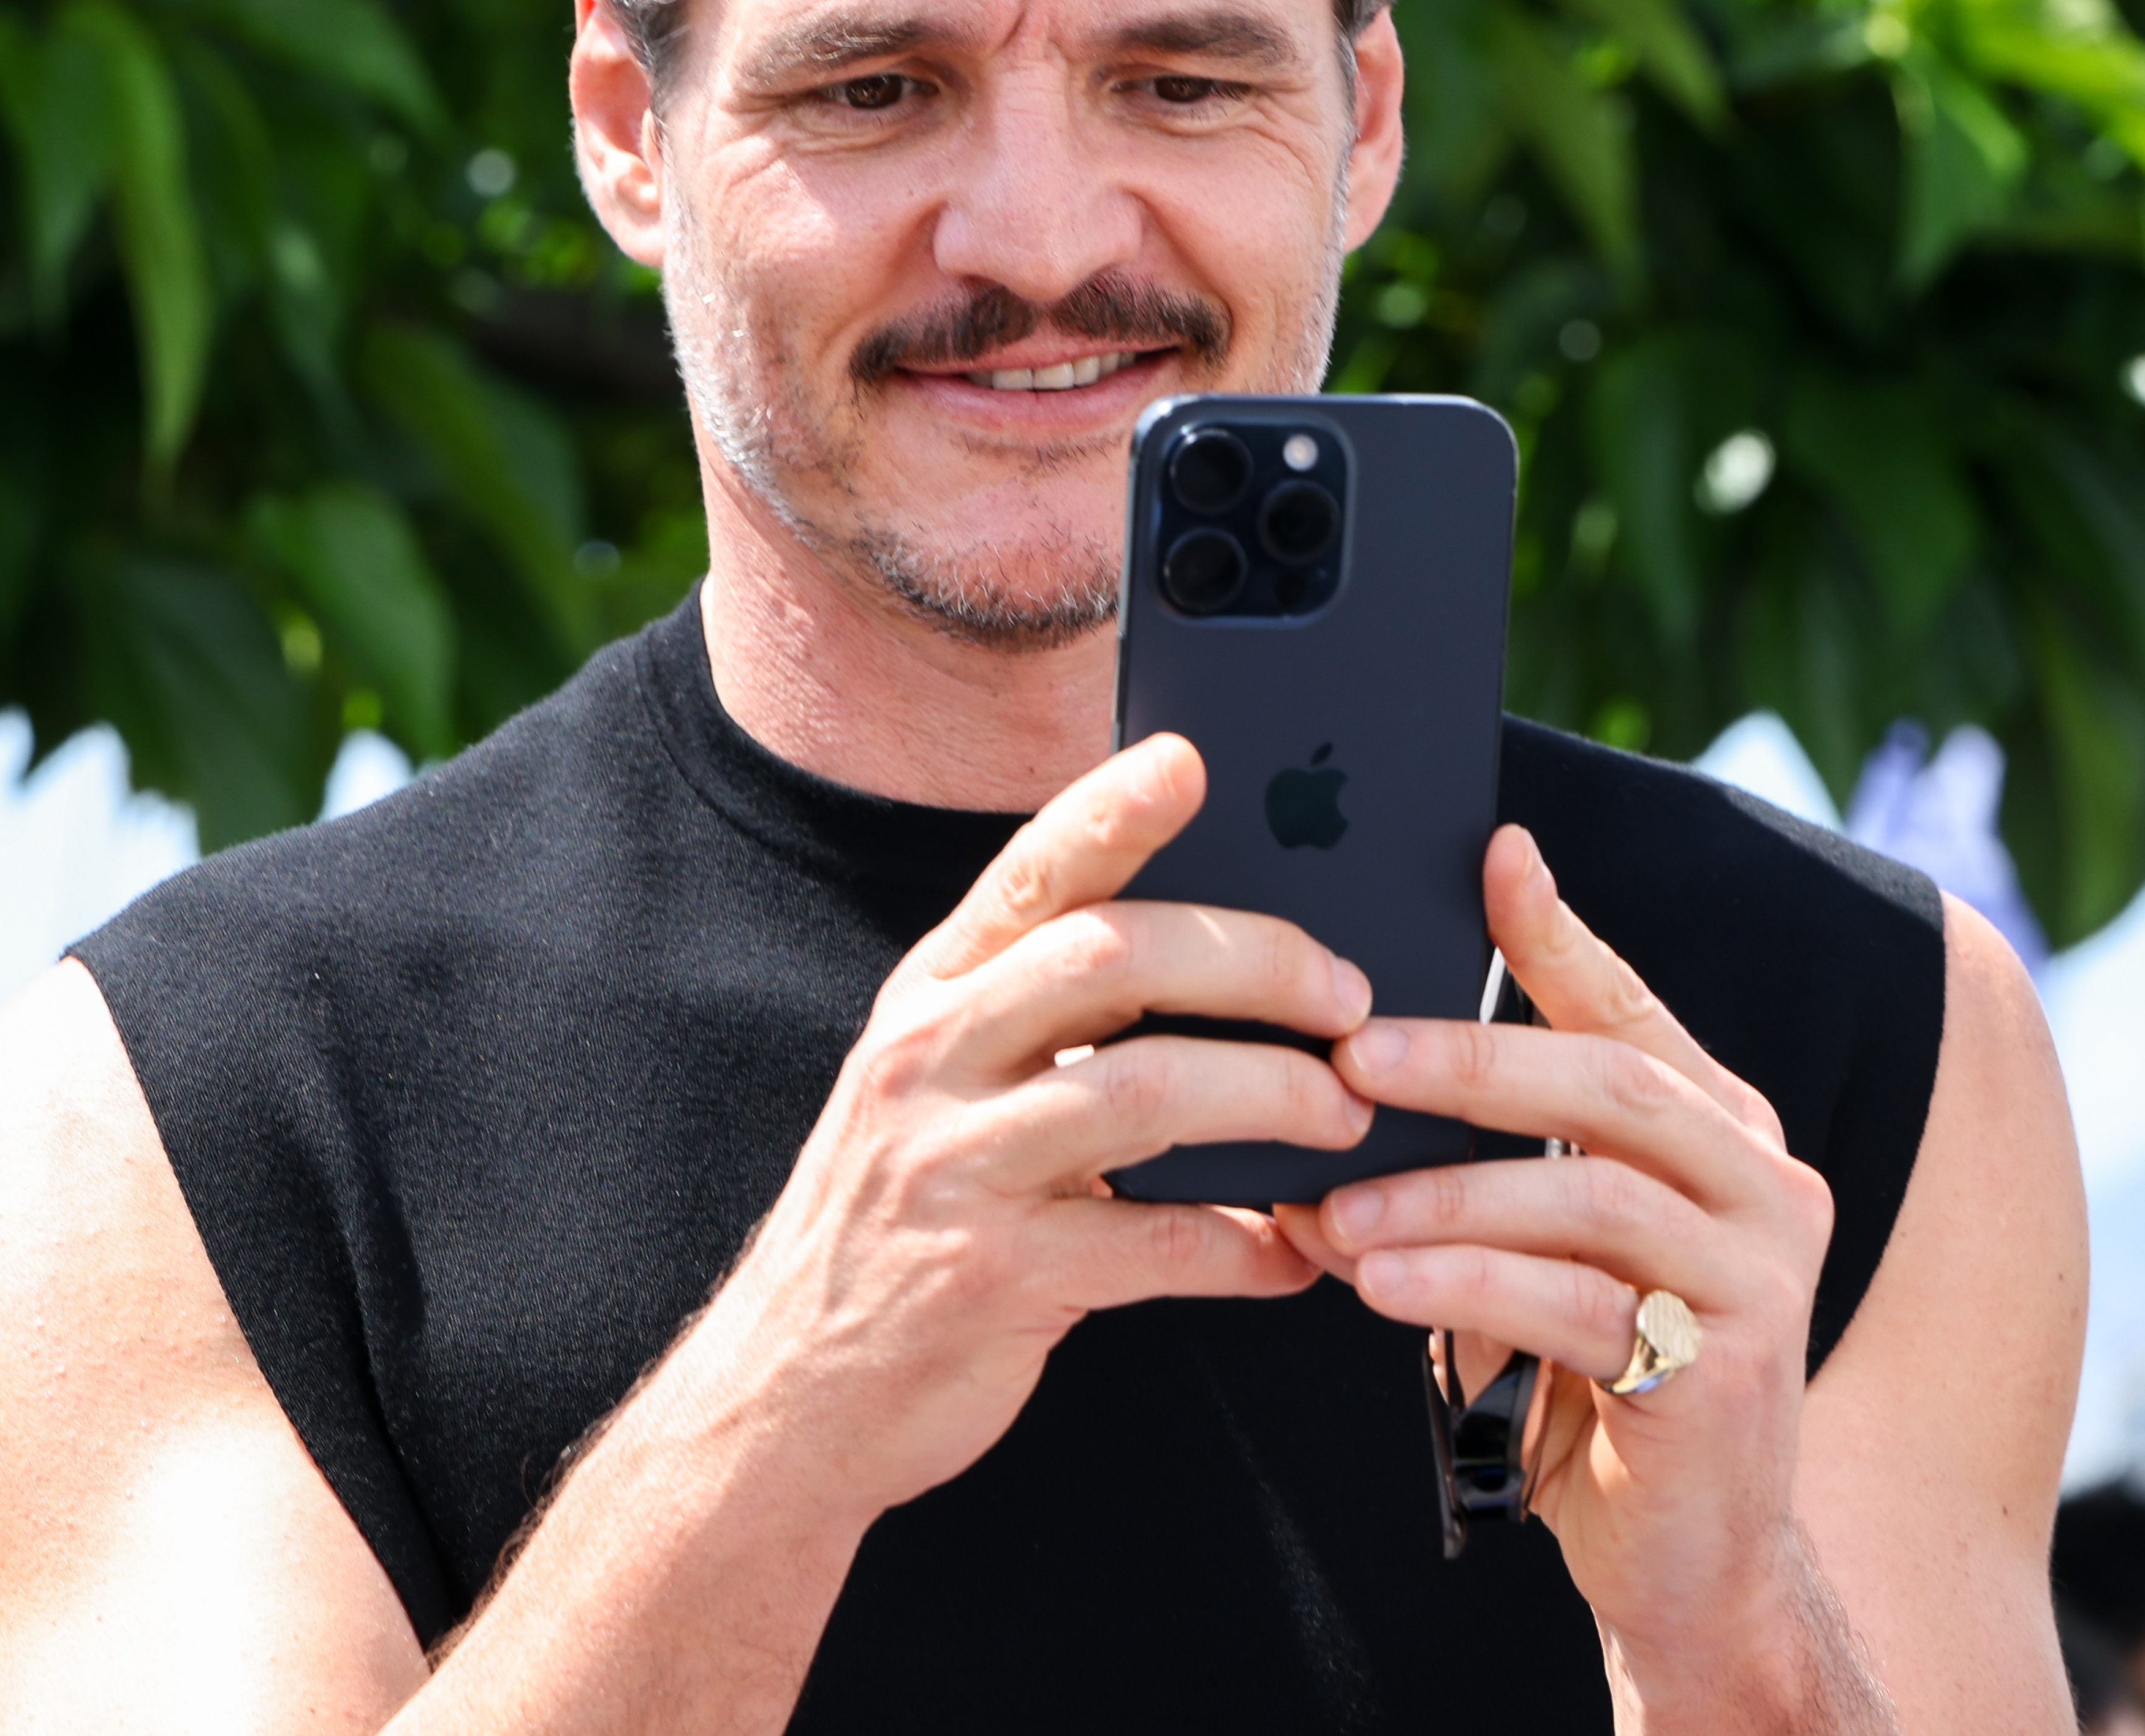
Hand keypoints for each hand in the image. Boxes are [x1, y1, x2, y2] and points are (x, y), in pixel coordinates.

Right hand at [661, 732, 1376, 1530]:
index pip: (1032, 870)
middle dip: (1256, 963)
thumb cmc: (907, 1212)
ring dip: (1272, 1098)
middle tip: (1351, 999)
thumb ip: (1049, 1016)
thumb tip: (1223, 956)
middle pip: (1113, 958)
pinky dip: (1245, 1245)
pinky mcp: (992, 1277)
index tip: (1191, 759)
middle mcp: (932, 1057)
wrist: (793, 1384)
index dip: (1112, 807)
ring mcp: (955, 1166)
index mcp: (933, 992)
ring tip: (1342, 1115)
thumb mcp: (944, 1083)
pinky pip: (1155, 1246)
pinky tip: (1293, 1251)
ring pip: (1145, 1092)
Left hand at [1276, 826, 1837, 1691]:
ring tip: (1337, 1207)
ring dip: (1447, 1195)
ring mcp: (1761, 1277)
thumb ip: (1480, 1168)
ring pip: (1589, 1192)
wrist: (1693, 1563)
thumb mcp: (1536, 1253)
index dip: (1560, 931)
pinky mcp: (1729, 1370)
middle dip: (1470, 1060)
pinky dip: (1468, 1287)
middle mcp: (1763, 1183)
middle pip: (1610, 1082)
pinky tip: (1379, 1285)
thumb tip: (1338, 1083)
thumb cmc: (1593, 1385)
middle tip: (1353, 1055)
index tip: (1493, 855)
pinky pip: (1580, 1304)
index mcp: (1720, 1133)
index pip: (1629, 1009)